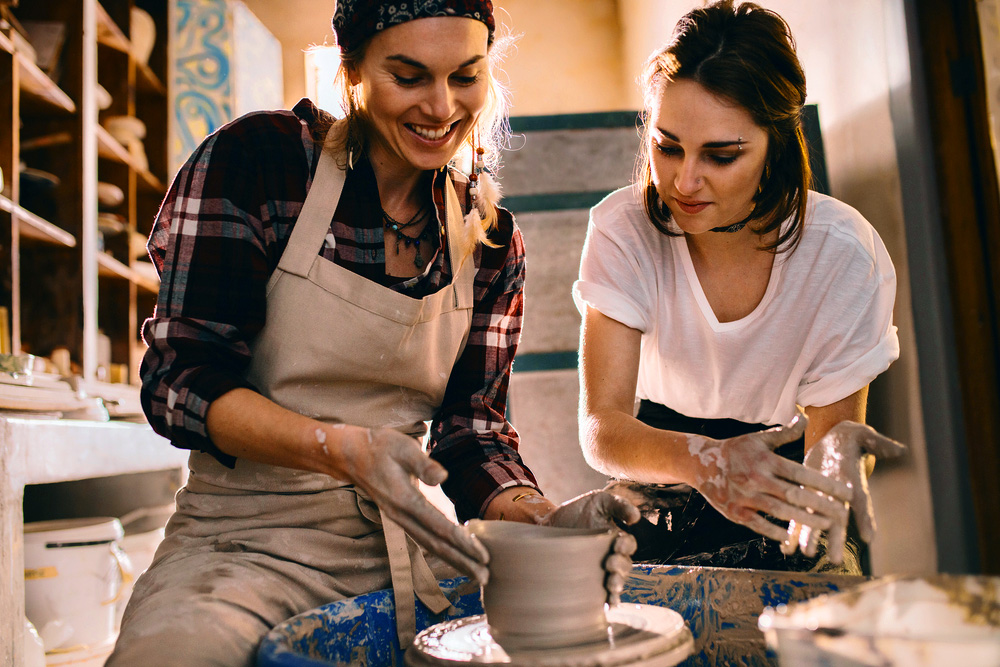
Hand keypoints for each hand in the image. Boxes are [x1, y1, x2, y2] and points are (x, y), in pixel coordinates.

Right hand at [337, 426, 488, 584]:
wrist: (351, 455)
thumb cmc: (380, 447)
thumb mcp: (403, 447)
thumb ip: (423, 464)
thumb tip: (443, 476)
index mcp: (404, 499)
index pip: (437, 526)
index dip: (460, 541)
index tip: (481, 554)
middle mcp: (401, 515)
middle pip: (435, 545)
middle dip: (462, 561)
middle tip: (485, 577)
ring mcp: (400, 519)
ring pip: (430, 545)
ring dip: (454, 560)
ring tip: (476, 574)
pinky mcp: (402, 517)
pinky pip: (425, 538)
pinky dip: (443, 550)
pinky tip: (458, 555)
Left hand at [543, 490, 639, 604]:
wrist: (550, 521)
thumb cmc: (577, 510)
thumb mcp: (599, 501)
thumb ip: (618, 505)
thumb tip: (636, 517)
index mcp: (616, 538)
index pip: (628, 545)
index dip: (626, 547)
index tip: (616, 544)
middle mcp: (611, 555)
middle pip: (625, 566)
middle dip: (621, 567)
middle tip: (610, 563)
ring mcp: (599, 569)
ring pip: (616, 581)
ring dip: (617, 585)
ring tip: (611, 584)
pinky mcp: (586, 579)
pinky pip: (601, 594)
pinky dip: (608, 600)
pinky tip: (608, 604)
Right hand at [691, 409, 853, 544]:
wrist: (700, 463)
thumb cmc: (735, 450)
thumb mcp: (758, 439)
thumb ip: (784, 432)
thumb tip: (805, 416)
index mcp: (766, 460)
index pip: (801, 473)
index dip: (825, 484)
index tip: (846, 493)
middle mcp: (757, 478)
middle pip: (794, 494)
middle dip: (821, 505)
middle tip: (843, 514)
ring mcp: (745, 497)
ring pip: (780, 511)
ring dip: (804, 520)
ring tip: (827, 526)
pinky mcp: (734, 512)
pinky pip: (758, 524)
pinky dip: (774, 531)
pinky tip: (791, 538)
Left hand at [784, 421, 904, 563]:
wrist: (837, 440)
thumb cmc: (854, 438)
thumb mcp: (866, 436)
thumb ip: (880, 444)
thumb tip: (900, 449)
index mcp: (853, 482)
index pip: (861, 503)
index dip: (865, 519)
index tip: (867, 537)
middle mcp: (839, 496)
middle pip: (838, 519)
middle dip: (835, 538)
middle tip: (834, 560)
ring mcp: (822, 498)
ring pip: (816, 521)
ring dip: (810, 537)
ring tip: (805, 554)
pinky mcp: (806, 496)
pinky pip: (798, 516)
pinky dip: (793, 532)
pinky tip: (786, 548)